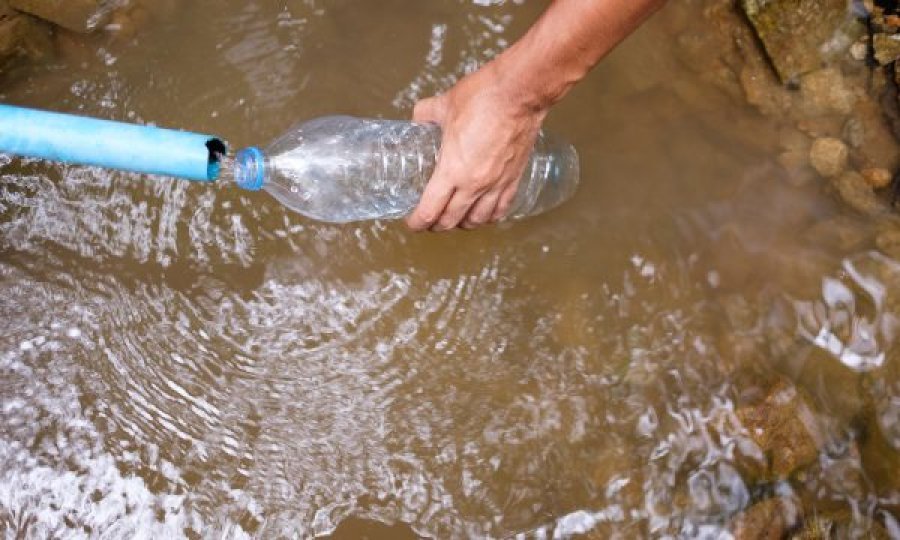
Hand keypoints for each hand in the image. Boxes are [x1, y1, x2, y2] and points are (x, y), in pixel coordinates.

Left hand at [405, 63, 547, 230]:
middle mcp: (474, 184)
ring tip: (455, 220)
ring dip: (462, 224)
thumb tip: (419, 118)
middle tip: (428, 222)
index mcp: (452, 170)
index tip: (412, 222)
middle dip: (436, 226)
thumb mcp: (445, 104)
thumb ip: (426, 114)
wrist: (520, 92)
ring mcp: (496, 184)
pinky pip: (501, 209)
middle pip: (451, 221)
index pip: (430, 210)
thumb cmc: (484, 97)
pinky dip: (489, 217)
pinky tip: (484, 215)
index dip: (417, 222)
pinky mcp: (514, 178)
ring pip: (477, 220)